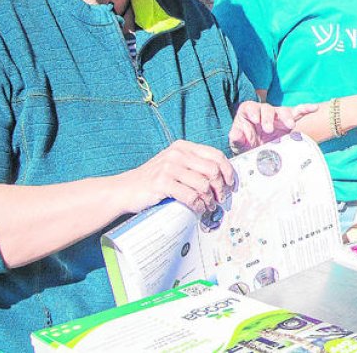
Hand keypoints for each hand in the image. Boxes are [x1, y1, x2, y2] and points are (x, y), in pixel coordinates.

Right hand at [116, 140, 235, 214]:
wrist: (125, 190)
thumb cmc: (154, 180)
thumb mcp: (174, 165)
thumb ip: (194, 166)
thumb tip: (222, 177)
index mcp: (183, 147)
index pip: (215, 155)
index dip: (228, 170)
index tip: (231, 184)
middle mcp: (177, 154)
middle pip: (213, 170)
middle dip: (221, 187)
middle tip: (222, 199)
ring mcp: (169, 167)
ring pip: (203, 184)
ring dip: (210, 199)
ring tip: (210, 206)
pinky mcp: (162, 183)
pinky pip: (190, 196)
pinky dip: (198, 205)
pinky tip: (199, 209)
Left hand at [229, 101, 318, 153]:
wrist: (259, 154)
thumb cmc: (247, 146)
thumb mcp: (239, 144)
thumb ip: (236, 138)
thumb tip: (235, 134)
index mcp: (249, 114)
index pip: (249, 107)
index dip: (252, 111)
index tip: (255, 119)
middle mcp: (263, 112)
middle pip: (267, 108)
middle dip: (268, 118)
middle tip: (269, 130)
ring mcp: (278, 116)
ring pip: (283, 111)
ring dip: (287, 117)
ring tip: (290, 126)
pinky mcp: (289, 121)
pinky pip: (299, 112)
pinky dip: (306, 108)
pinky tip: (315, 108)